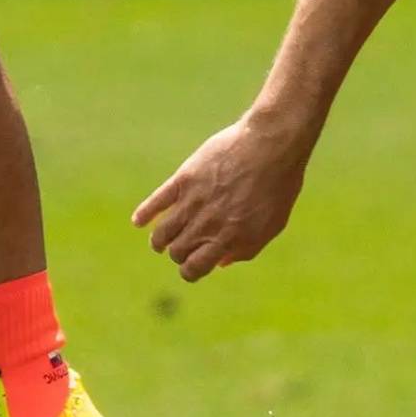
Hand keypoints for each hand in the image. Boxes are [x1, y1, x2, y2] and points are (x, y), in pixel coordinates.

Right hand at [133, 113, 311, 280]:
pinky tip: (138, 221)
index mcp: (229, 238)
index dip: (189, 271)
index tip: (190, 266)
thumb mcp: (271, 225)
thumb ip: (247, 248)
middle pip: (177, 251)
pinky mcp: (183, 180)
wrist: (270, 145)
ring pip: (162, 233)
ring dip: (158, 241)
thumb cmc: (277, 185)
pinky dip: (143, 214)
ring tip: (160, 240)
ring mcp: (193, 202)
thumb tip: (222, 263)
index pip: (195, 268)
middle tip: (182, 247)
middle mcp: (207, 224)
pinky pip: (156, 202)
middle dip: (177, 254)